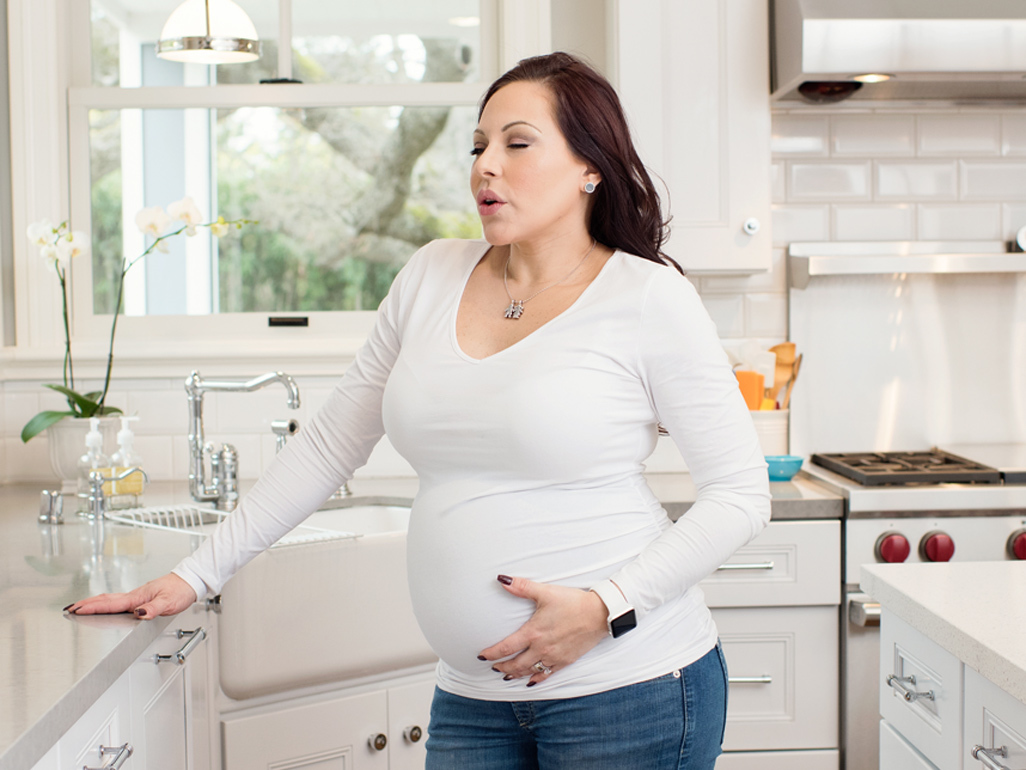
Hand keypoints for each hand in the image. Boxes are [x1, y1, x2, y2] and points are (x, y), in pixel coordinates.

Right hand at [65, 573, 197, 619]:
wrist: (190, 581)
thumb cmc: (181, 590)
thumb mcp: (169, 602)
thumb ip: (153, 608)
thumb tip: (139, 613)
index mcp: (138, 597)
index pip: (111, 604)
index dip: (93, 607)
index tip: (77, 609)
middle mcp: (135, 596)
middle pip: (106, 600)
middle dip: (86, 604)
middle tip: (69, 608)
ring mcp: (137, 596)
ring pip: (110, 600)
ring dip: (94, 603)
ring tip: (80, 607)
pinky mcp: (141, 598)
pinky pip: (118, 601)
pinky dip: (106, 604)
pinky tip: (105, 607)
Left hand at [478, 575, 608, 685]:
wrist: (599, 614)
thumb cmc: (573, 602)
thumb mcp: (545, 592)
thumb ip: (522, 587)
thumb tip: (502, 579)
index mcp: (533, 632)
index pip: (506, 647)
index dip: (491, 653)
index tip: (481, 656)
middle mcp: (541, 648)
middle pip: (515, 664)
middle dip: (502, 667)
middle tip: (493, 667)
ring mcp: (553, 657)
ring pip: (529, 671)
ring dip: (515, 674)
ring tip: (506, 675)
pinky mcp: (565, 661)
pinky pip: (546, 675)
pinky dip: (535, 679)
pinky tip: (530, 681)